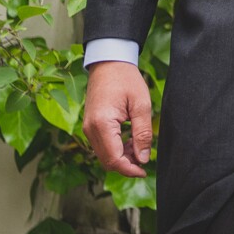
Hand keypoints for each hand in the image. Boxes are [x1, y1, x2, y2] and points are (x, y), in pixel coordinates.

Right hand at [84, 61, 153, 175]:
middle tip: (145, 160)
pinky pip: (102, 145)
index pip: (114, 159)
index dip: (130, 169)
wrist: (109, 62)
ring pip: (104, 155)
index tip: (145, 171)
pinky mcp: (90, 126)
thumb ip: (143, 133)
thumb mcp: (141, 104)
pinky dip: (115, 149)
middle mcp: (90, 129)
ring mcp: (87, 128)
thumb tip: (144, 158)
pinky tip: (130, 142)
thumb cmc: (126, 79)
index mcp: (102, 124)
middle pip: (107, 161)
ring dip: (122, 158)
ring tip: (140, 148)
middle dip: (126, 165)